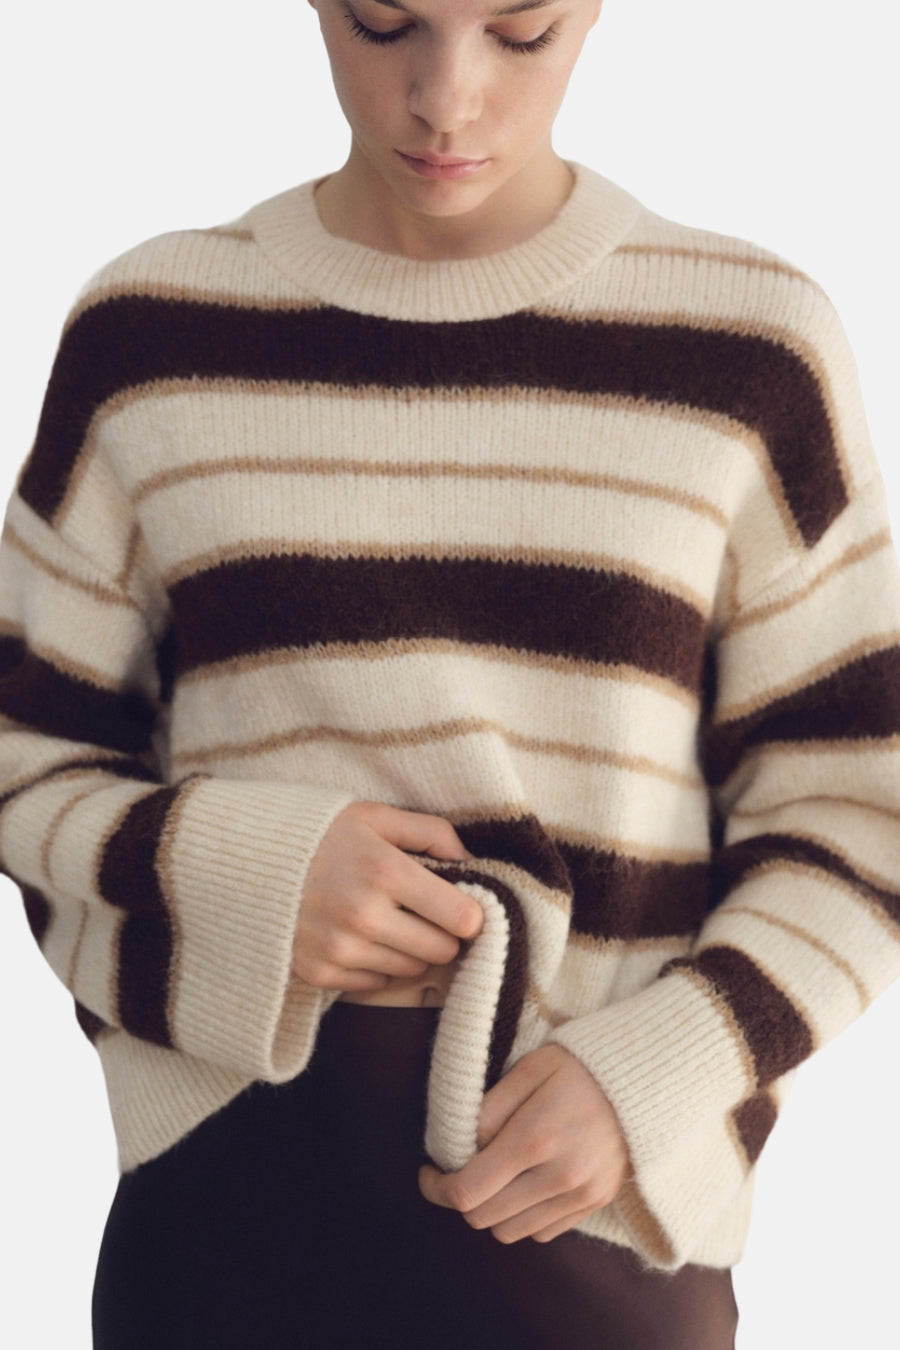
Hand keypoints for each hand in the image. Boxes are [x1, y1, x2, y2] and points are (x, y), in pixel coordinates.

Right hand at [292, 801, 482, 993]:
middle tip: (421, 912)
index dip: (469, 913)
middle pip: (441, 950)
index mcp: (385, 871)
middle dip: (440, 933)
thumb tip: (470, 860)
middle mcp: (364, 916)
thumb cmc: (318, 833)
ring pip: (411, 969)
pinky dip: (375, 964)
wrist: (245, 860)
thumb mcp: (374, 816)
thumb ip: (430, 832)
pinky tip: (357, 935)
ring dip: (409, 948)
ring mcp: (339, 949)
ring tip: (386, 919)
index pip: (461, 918)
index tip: (461, 905)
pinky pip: (375, 982)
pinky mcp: (318, 973)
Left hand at [419, 1044, 630, 1243]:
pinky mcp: (594, 1204)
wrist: (647, 1079)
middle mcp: (558, 1177)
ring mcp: (580, 1196)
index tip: (429, 1171)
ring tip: (494, 1173)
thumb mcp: (530, 1068)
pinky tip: (525, 1181)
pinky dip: (523, 1215)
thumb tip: (459, 1146)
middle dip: (460, 1197)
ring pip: (509, 1232)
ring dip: (491, 1209)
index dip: (436, 1187)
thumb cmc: (580, 1065)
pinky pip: (541, 1231)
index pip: (467, 1190)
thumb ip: (489, 1108)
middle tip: (458, 1169)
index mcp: (535, 1138)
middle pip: (483, 1218)